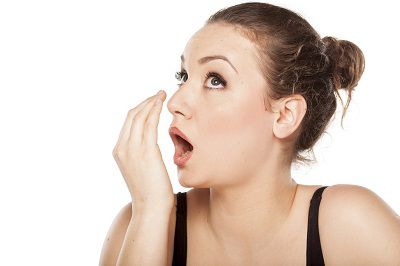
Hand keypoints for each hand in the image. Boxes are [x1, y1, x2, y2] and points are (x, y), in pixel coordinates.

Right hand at [112, 90, 173, 209]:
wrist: (151, 208)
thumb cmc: (151, 192)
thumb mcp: (141, 169)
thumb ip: (141, 155)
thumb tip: (150, 148)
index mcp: (119, 151)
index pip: (128, 123)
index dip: (140, 109)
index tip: (151, 102)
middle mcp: (122, 147)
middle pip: (132, 115)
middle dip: (145, 102)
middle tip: (158, 94)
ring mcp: (131, 148)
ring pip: (140, 116)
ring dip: (151, 102)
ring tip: (161, 94)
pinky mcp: (145, 150)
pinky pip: (149, 123)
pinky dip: (155, 110)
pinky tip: (162, 104)